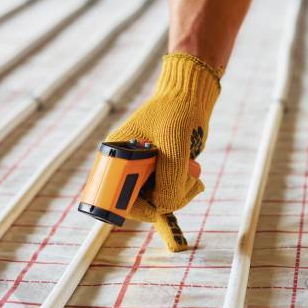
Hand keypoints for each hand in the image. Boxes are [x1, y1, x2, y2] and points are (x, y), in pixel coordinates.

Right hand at [106, 53, 220, 251]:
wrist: (190, 97)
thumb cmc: (176, 112)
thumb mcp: (173, 145)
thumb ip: (169, 178)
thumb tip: (164, 207)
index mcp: (115, 154)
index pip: (113, 195)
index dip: (132, 207)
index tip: (155, 210)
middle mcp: (126, 165)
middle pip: (138, 203)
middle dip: (165, 199)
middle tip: (188, 184)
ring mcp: (143, 170)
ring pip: (157, 201)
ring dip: (180, 193)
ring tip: (194, 173)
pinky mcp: (159, 172)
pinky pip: (168, 193)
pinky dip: (184, 189)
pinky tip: (194, 175)